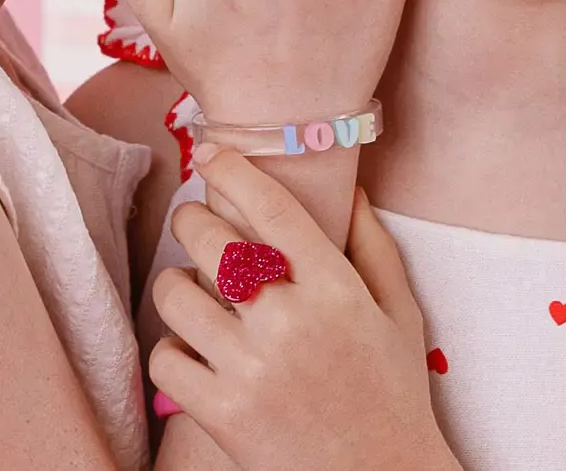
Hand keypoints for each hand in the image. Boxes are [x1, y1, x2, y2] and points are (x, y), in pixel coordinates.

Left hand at [151, 147, 458, 468]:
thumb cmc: (393, 396)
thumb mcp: (401, 316)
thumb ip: (375, 249)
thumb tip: (351, 190)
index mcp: (336, 290)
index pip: (270, 206)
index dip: (231, 168)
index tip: (210, 153)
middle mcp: (289, 321)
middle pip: (208, 238)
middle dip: (192, 219)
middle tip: (195, 223)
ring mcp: (250, 368)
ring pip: (174, 293)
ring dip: (176, 283)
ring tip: (192, 290)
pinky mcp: (220, 412)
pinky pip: (164, 356)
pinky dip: (172, 348)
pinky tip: (195, 349)